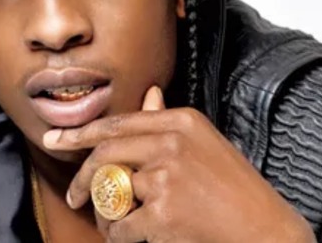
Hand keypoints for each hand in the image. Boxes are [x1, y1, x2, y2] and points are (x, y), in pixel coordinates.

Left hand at [43, 87, 314, 242]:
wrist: (265, 228)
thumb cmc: (233, 186)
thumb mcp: (202, 142)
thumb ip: (167, 120)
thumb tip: (150, 94)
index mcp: (180, 121)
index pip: (118, 123)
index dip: (81, 132)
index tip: (56, 139)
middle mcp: (170, 142)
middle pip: (105, 153)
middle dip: (81, 176)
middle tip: (73, 195)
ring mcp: (166, 175)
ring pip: (112, 192)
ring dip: (106, 213)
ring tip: (115, 223)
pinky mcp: (164, 212)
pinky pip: (122, 225)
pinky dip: (119, 237)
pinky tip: (131, 237)